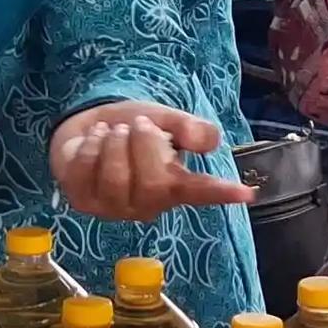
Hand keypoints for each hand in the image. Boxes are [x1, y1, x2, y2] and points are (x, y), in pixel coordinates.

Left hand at [49, 100, 251, 221]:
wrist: (89, 128)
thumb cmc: (134, 129)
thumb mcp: (165, 119)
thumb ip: (188, 128)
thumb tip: (207, 144)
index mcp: (175, 185)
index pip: (201, 192)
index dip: (222, 193)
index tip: (246, 194)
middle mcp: (147, 204)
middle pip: (153, 183)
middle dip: (145, 145)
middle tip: (139, 124)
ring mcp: (113, 208)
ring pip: (116, 179)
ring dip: (115, 145)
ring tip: (115, 131)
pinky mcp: (82, 201)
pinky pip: (86, 173)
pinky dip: (90, 147)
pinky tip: (95, 139)